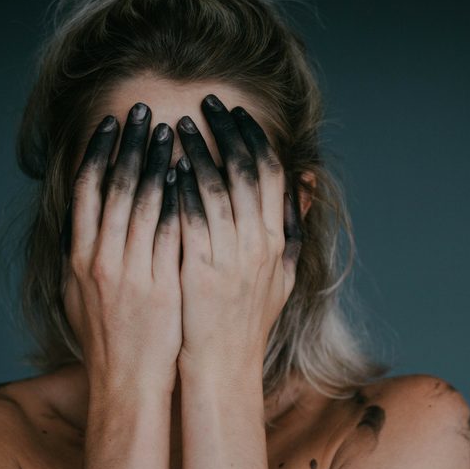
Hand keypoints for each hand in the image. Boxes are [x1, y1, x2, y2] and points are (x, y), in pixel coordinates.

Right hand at [60, 102, 182, 393]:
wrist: (127, 380)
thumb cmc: (105, 336)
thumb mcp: (77, 293)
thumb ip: (80, 252)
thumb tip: (82, 217)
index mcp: (79, 256)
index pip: (86, 190)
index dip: (98, 152)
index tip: (110, 124)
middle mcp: (100, 258)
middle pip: (115, 186)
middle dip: (129, 143)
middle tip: (142, 111)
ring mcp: (131, 270)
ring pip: (144, 201)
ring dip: (156, 160)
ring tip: (169, 131)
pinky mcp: (161, 283)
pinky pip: (172, 230)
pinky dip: (178, 198)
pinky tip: (189, 173)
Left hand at [174, 94, 301, 371]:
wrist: (223, 364)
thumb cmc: (248, 319)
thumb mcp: (284, 274)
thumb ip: (293, 227)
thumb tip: (304, 181)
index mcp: (277, 240)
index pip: (272, 173)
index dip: (255, 138)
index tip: (237, 114)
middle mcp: (259, 243)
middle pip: (246, 170)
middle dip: (227, 131)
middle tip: (208, 103)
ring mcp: (229, 256)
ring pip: (216, 187)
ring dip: (198, 152)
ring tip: (180, 127)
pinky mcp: (198, 269)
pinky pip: (190, 218)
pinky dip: (179, 188)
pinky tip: (165, 167)